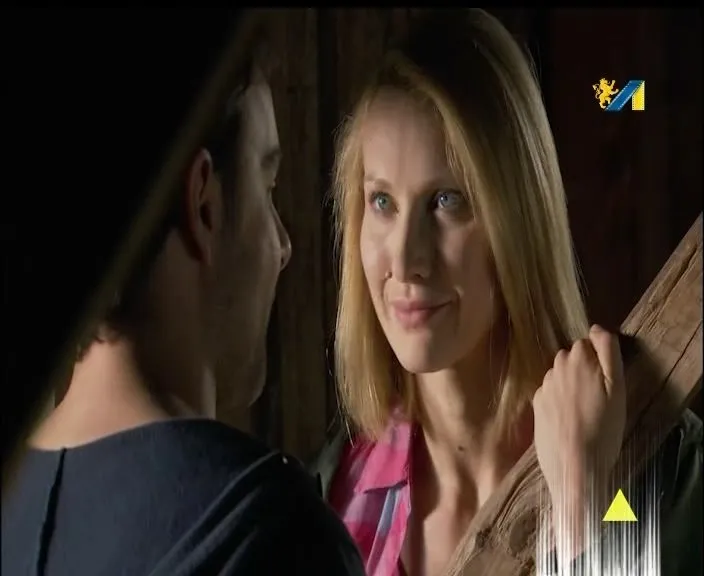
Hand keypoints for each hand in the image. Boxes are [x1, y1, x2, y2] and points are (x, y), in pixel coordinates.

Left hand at [532, 324, 626, 564]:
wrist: (573, 464)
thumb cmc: (604, 427)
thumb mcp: (617, 388)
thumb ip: (607, 352)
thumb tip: (597, 327)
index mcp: (577, 358)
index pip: (587, 344)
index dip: (599, 361)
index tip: (607, 382)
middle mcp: (555, 367)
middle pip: (572, 359)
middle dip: (584, 370)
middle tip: (599, 398)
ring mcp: (543, 386)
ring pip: (560, 376)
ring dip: (571, 385)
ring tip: (585, 411)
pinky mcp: (536, 404)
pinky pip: (550, 393)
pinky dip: (559, 401)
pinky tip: (569, 419)